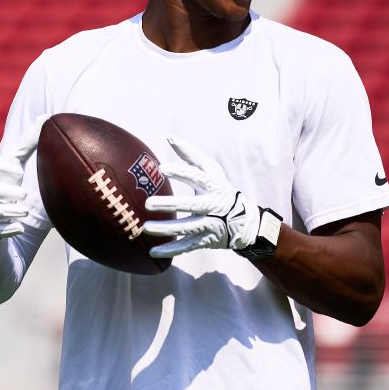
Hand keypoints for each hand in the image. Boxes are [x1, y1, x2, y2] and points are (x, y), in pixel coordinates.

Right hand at [0, 114, 49, 239]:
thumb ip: (27, 143)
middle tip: (23, 193)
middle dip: (3, 191)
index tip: (16, 169)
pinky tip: (20, 228)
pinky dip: (6, 229)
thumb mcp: (15, 161)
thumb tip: (44, 119)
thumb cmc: (5, 179)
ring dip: (8, 211)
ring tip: (25, 211)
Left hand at [142, 136, 265, 257]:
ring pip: (186, 228)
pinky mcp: (205, 240)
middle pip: (190, 205)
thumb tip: (170, 138)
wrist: (243, 221)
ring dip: (166, 229)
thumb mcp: (212, 171)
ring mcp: (209, 224)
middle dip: (169, 204)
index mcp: (213, 185)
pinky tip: (153, 251)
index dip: (181, 172)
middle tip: (148, 203)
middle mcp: (212, 205)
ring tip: (145, 228)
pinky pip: (186, 246)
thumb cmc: (220, 189)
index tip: (162, 168)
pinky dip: (171, 250)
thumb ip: (191, 155)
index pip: (197, 177)